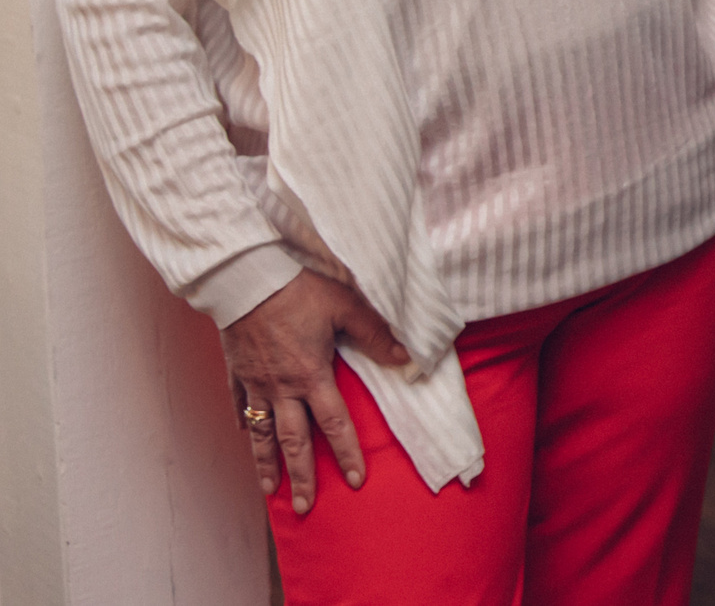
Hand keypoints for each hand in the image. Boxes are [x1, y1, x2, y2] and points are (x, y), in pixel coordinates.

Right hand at [220, 270, 410, 514]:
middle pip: (293, 441)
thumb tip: (408, 359)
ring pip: (262, 433)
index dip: (346, 453)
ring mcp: (255, 382)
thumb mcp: (346, 307)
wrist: (247, 279)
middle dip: (302, 476)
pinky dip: (244, 422)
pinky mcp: (236, 370)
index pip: (333, 424)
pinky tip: (247, 436)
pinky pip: (238, 403)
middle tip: (306, 507)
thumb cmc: (299, 289)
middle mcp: (282, 388)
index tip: (354, 480)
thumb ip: (376, 335)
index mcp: (311, 376)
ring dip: (266, 463)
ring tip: (269, 491)